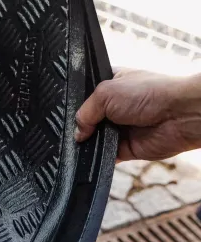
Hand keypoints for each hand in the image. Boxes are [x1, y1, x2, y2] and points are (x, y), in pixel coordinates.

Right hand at [75, 69, 200, 161]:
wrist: (179, 115)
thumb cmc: (150, 93)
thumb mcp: (106, 92)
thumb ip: (84, 113)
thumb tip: (78, 134)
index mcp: (111, 84)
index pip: (84, 95)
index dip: (74, 103)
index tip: (62, 112)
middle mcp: (114, 107)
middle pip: (86, 119)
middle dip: (79, 125)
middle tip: (71, 129)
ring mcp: (119, 128)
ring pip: (93, 139)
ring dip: (88, 143)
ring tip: (82, 141)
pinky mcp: (125, 148)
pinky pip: (104, 155)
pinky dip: (97, 157)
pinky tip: (92, 153)